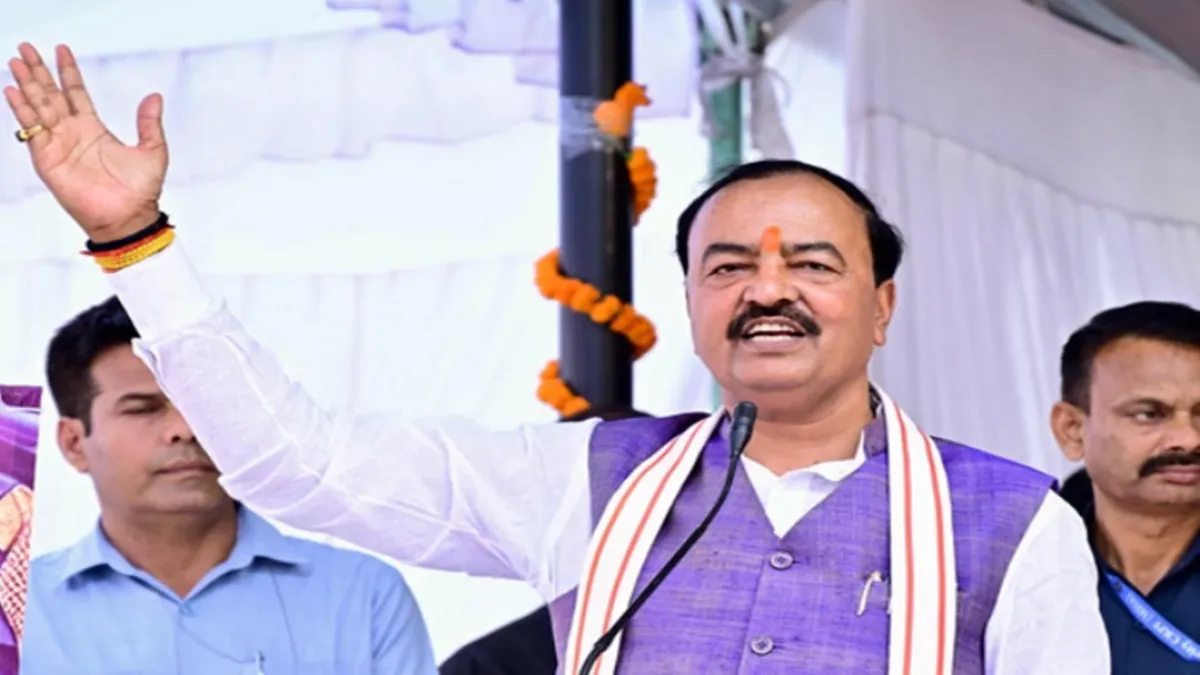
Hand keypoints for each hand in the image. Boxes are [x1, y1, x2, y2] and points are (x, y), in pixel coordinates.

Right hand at [4, 43, 166, 242]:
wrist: (128, 217)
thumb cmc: (140, 190)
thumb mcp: (152, 151)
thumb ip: (149, 124)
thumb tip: (155, 96)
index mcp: (94, 128)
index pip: (76, 92)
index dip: (68, 71)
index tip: (61, 49)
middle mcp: (72, 132)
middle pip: (51, 94)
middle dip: (38, 71)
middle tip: (26, 47)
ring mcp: (57, 144)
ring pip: (38, 107)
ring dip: (26, 85)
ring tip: (16, 61)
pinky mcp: (47, 159)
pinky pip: (32, 130)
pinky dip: (22, 110)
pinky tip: (13, 91)